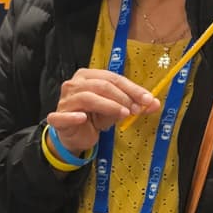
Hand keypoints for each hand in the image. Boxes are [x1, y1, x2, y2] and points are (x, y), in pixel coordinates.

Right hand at [46, 68, 160, 153]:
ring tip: (123, 114)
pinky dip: (73, 116)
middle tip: (137, 110)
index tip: (148, 100)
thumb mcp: (117, 110)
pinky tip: (84, 118)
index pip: (113, 78)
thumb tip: (155, 103)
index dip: (132, 89)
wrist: (75, 136)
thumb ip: (134, 105)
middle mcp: (75, 84)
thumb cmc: (95, 117)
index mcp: (89, 76)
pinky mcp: (57, 117)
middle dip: (123, 97)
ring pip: (87, 97)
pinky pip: (63, 116)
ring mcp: (65, 100)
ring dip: (108, 105)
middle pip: (101, 85)